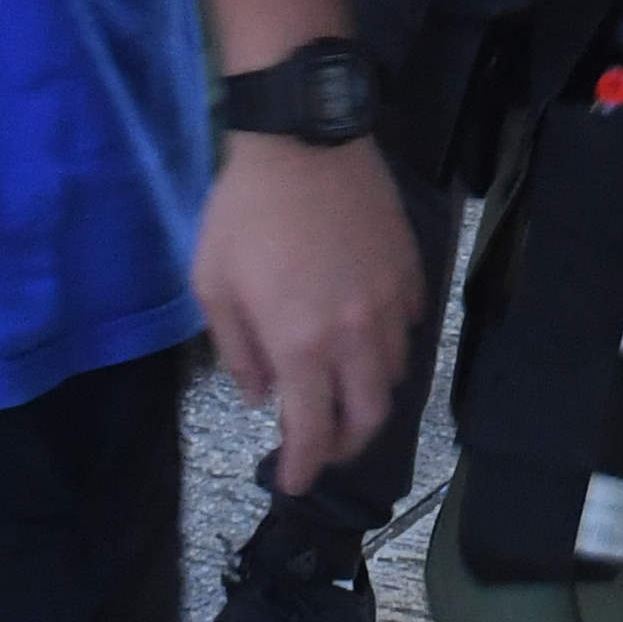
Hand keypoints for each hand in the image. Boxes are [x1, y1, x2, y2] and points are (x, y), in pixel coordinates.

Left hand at [195, 124, 422, 493]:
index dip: (302, 468)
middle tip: (322, 447)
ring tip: (344, 393)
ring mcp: (389, 303)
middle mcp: (354, 336)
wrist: (303, 139)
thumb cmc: (245, 211)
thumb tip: (261, 394)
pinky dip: (388, 348)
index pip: (312, 432)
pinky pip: (408, 328)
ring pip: (394, 375)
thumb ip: (237, 351)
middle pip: (368, 418)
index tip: (292, 482)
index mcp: (301, 345)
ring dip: (368, 396)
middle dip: (344, 446)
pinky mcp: (410, 272)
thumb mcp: (213, 285)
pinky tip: (366, 337)